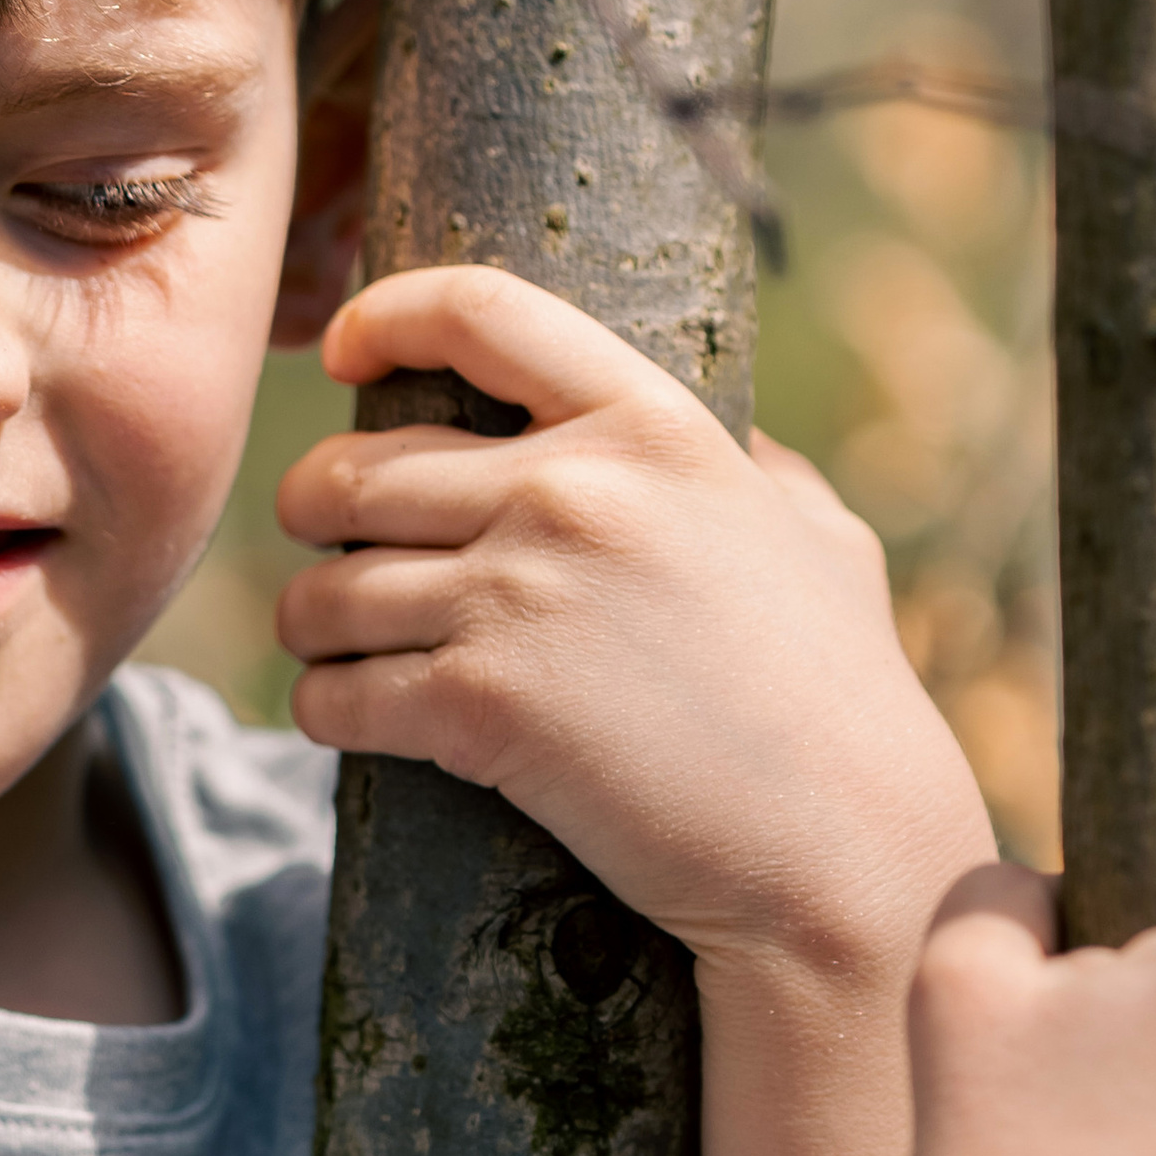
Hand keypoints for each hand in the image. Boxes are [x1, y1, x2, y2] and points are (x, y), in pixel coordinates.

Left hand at [275, 265, 990, 979]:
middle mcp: (570, 491)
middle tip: (320, 541)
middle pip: (359, 470)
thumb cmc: (845, 700)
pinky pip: (337, 695)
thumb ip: (758, 474)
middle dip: (314, 507)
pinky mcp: (479, 705)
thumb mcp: (821, 538)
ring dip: (310, 624)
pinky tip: (343, 718)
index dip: (385, 316)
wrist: (843, 845)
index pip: (480, 311)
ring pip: (328, 592)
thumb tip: (736, 446)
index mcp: (650, 426)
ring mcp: (517, 595)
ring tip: (328, 646)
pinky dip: (323, 709)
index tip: (343, 350)